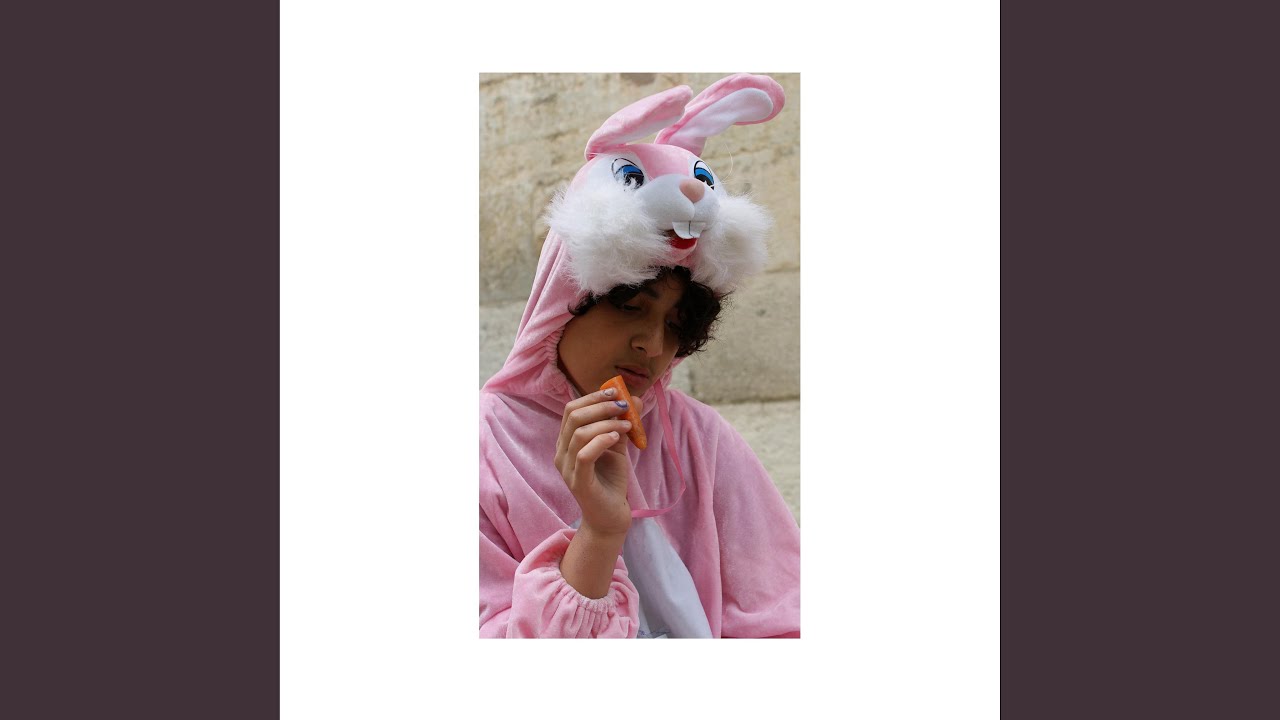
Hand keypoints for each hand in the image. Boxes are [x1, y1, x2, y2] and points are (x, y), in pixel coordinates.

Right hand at [555, 387, 643, 536]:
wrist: (611, 516)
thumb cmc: (611, 481)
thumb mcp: (617, 447)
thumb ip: (621, 424)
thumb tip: (636, 398)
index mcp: (566, 442)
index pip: (572, 409)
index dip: (593, 397)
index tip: (617, 392)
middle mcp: (561, 453)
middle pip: (573, 416)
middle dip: (601, 406)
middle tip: (624, 406)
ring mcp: (567, 468)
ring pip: (580, 433)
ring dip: (607, 423)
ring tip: (627, 426)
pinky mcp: (578, 482)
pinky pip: (584, 455)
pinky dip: (602, 440)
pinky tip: (617, 437)